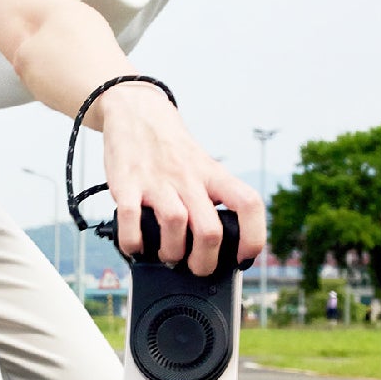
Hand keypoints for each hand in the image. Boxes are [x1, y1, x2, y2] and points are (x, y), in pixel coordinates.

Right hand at [98, 84, 266, 276]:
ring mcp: (157, 181)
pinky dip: (133, 242)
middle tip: (197, 268)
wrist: (137, 111)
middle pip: (210, 229)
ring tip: (167, 255)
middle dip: (204, 262)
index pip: (249, 204)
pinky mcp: (127, 183)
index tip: (243, 258)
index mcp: (213, 175)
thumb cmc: (173, 150)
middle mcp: (189, 178)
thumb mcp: (202, 167)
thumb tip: (215, 249)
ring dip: (171, 253)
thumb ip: (210, 200)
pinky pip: (130, 220)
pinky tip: (135, 245)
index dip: (253, 237)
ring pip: (175, 225)